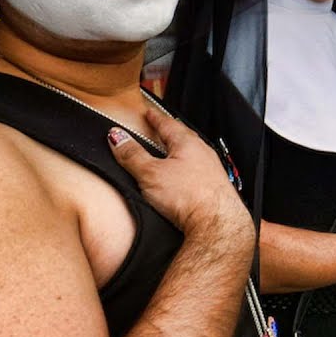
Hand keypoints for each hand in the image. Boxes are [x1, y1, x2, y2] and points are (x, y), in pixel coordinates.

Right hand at [108, 109, 252, 247]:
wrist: (217, 223)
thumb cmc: (190, 197)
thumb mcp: (150, 174)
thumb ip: (132, 155)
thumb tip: (117, 137)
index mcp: (188, 143)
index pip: (168, 124)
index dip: (156, 118)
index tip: (150, 113)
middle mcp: (203, 153)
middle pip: (184, 136)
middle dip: (170, 131)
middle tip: (160, 128)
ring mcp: (212, 169)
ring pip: (193, 153)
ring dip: (180, 151)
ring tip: (170, 153)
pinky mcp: (215, 187)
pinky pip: (199, 170)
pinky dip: (188, 169)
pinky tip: (183, 178)